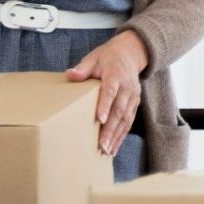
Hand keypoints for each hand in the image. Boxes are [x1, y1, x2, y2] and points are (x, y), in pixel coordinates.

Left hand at [65, 31, 150, 154]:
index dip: (105, 105)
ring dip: (116, 136)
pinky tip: (114, 148)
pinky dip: (122, 136)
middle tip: (101, 145)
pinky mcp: (135, 103)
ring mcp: (133, 96)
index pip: (110, 91)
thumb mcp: (94, 58)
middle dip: (110, 129)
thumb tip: (69, 74)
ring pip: (125, 119)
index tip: (100, 119)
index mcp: (115, 75)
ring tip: (107, 151)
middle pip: (119, 110)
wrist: (131, 53)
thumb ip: (83, 69)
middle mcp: (127, 87)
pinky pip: (129, 121)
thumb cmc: (108, 57)